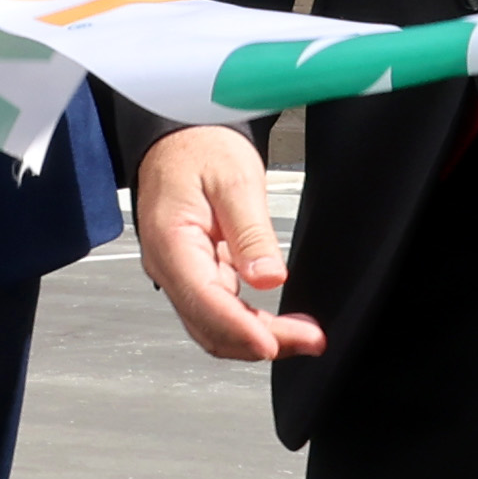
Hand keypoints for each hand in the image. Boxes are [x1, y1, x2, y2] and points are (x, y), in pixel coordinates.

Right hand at [131, 125, 324, 365]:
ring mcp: (179, 273)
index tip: (276, 343)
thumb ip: (251, 231)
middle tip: (310, 339)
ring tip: (303, 335)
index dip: (242, 329)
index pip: (204, 301)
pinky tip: (278, 323)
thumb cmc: (199, 146)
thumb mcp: (234, 178)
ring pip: (213, 325)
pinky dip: (248, 324)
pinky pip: (217, 310)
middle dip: (259, 342)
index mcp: (171, 241)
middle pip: (209, 325)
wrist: (178, 135)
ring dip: (256, 338)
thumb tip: (268, 278)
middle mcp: (168, 265)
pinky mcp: (194, 273)